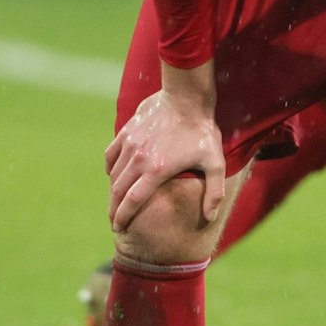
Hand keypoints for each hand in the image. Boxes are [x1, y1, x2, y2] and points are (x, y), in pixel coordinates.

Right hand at [103, 90, 224, 232]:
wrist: (186, 97)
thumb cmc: (202, 131)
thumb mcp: (215, 163)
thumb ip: (213, 192)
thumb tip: (209, 218)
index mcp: (156, 171)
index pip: (132, 201)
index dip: (123, 216)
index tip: (118, 227)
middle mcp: (138, 159)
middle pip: (118, 191)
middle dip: (113, 210)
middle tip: (114, 222)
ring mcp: (130, 144)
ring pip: (113, 174)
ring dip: (112, 191)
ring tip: (114, 202)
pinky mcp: (127, 131)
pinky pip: (111, 154)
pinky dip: (110, 167)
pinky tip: (113, 173)